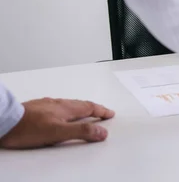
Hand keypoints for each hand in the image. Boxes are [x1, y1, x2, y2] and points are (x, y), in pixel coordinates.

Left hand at [0, 98, 114, 149]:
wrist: (5, 121)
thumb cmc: (28, 128)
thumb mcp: (58, 133)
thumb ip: (81, 131)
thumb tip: (102, 132)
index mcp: (66, 108)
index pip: (89, 107)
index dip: (101, 111)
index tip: (110, 113)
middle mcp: (58, 104)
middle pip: (80, 104)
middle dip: (93, 108)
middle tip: (101, 112)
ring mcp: (46, 105)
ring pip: (68, 105)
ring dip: (79, 108)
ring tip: (84, 112)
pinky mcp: (36, 109)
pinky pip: (56, 107)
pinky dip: (65, 110)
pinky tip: (58, 114)